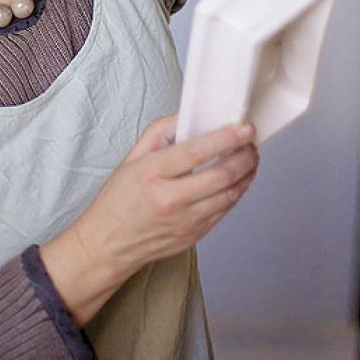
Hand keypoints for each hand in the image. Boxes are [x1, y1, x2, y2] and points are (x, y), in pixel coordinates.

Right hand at [40, 115, 258, 324]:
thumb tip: (189, 114)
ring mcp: (185, 222)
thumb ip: (160, 132)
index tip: (244, 127)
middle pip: (221, 175)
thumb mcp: (131, 158)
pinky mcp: (194, 236)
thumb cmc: (118, 199)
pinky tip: (239, 180)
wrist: (108, 245)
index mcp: (152, 173)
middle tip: (252, 142)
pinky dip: (237, 193)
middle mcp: (170, 199)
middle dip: (245, 155)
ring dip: (247, 174)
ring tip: (251, 158)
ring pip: (229, 195)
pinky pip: (224, 211)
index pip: (198, 151)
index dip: (227, 138)